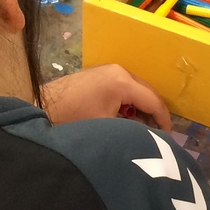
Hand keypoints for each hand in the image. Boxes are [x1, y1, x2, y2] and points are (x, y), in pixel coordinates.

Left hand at [41, 64, 171, 129]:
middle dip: (155, 114)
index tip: (168, 139)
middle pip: (148, 92)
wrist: (42, 107)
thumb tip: (150, 135)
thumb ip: (134, 129)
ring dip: (142, 108)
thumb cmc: (73, 120)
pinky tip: (127, 119)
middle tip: (158, 136)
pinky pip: (125, 87)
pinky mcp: (100, 73)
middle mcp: (119, 70)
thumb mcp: (107, 128)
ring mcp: (109, 69)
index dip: (164, 121)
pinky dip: (130, 102)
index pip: (154, 100)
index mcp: (122, 81)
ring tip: (143, 130)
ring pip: (137, 89)